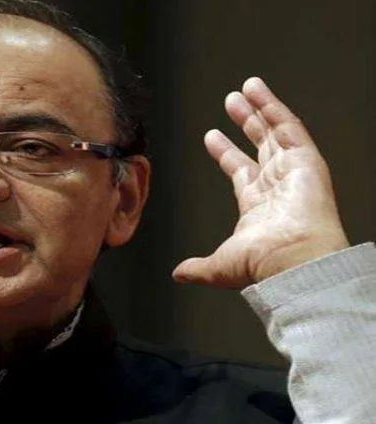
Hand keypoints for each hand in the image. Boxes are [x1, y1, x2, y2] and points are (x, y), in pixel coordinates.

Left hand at [172, 77, 348, 288]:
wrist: (293, 260)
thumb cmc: (263, 265)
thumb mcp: (219, 265)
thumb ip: (199, 266)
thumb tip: (180, 273)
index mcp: (257, 207)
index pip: (240, 171)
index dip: (226, 153)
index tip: (211, 136)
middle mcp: (276, 186)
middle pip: (260, 145)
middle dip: (246, 123)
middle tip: (231, 102)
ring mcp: (292, 171)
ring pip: (275, 132)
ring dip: (259, 109)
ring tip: (245, 88)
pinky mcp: (306, 160)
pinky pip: (290, 127)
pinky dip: (274, 108)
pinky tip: (259, 91)